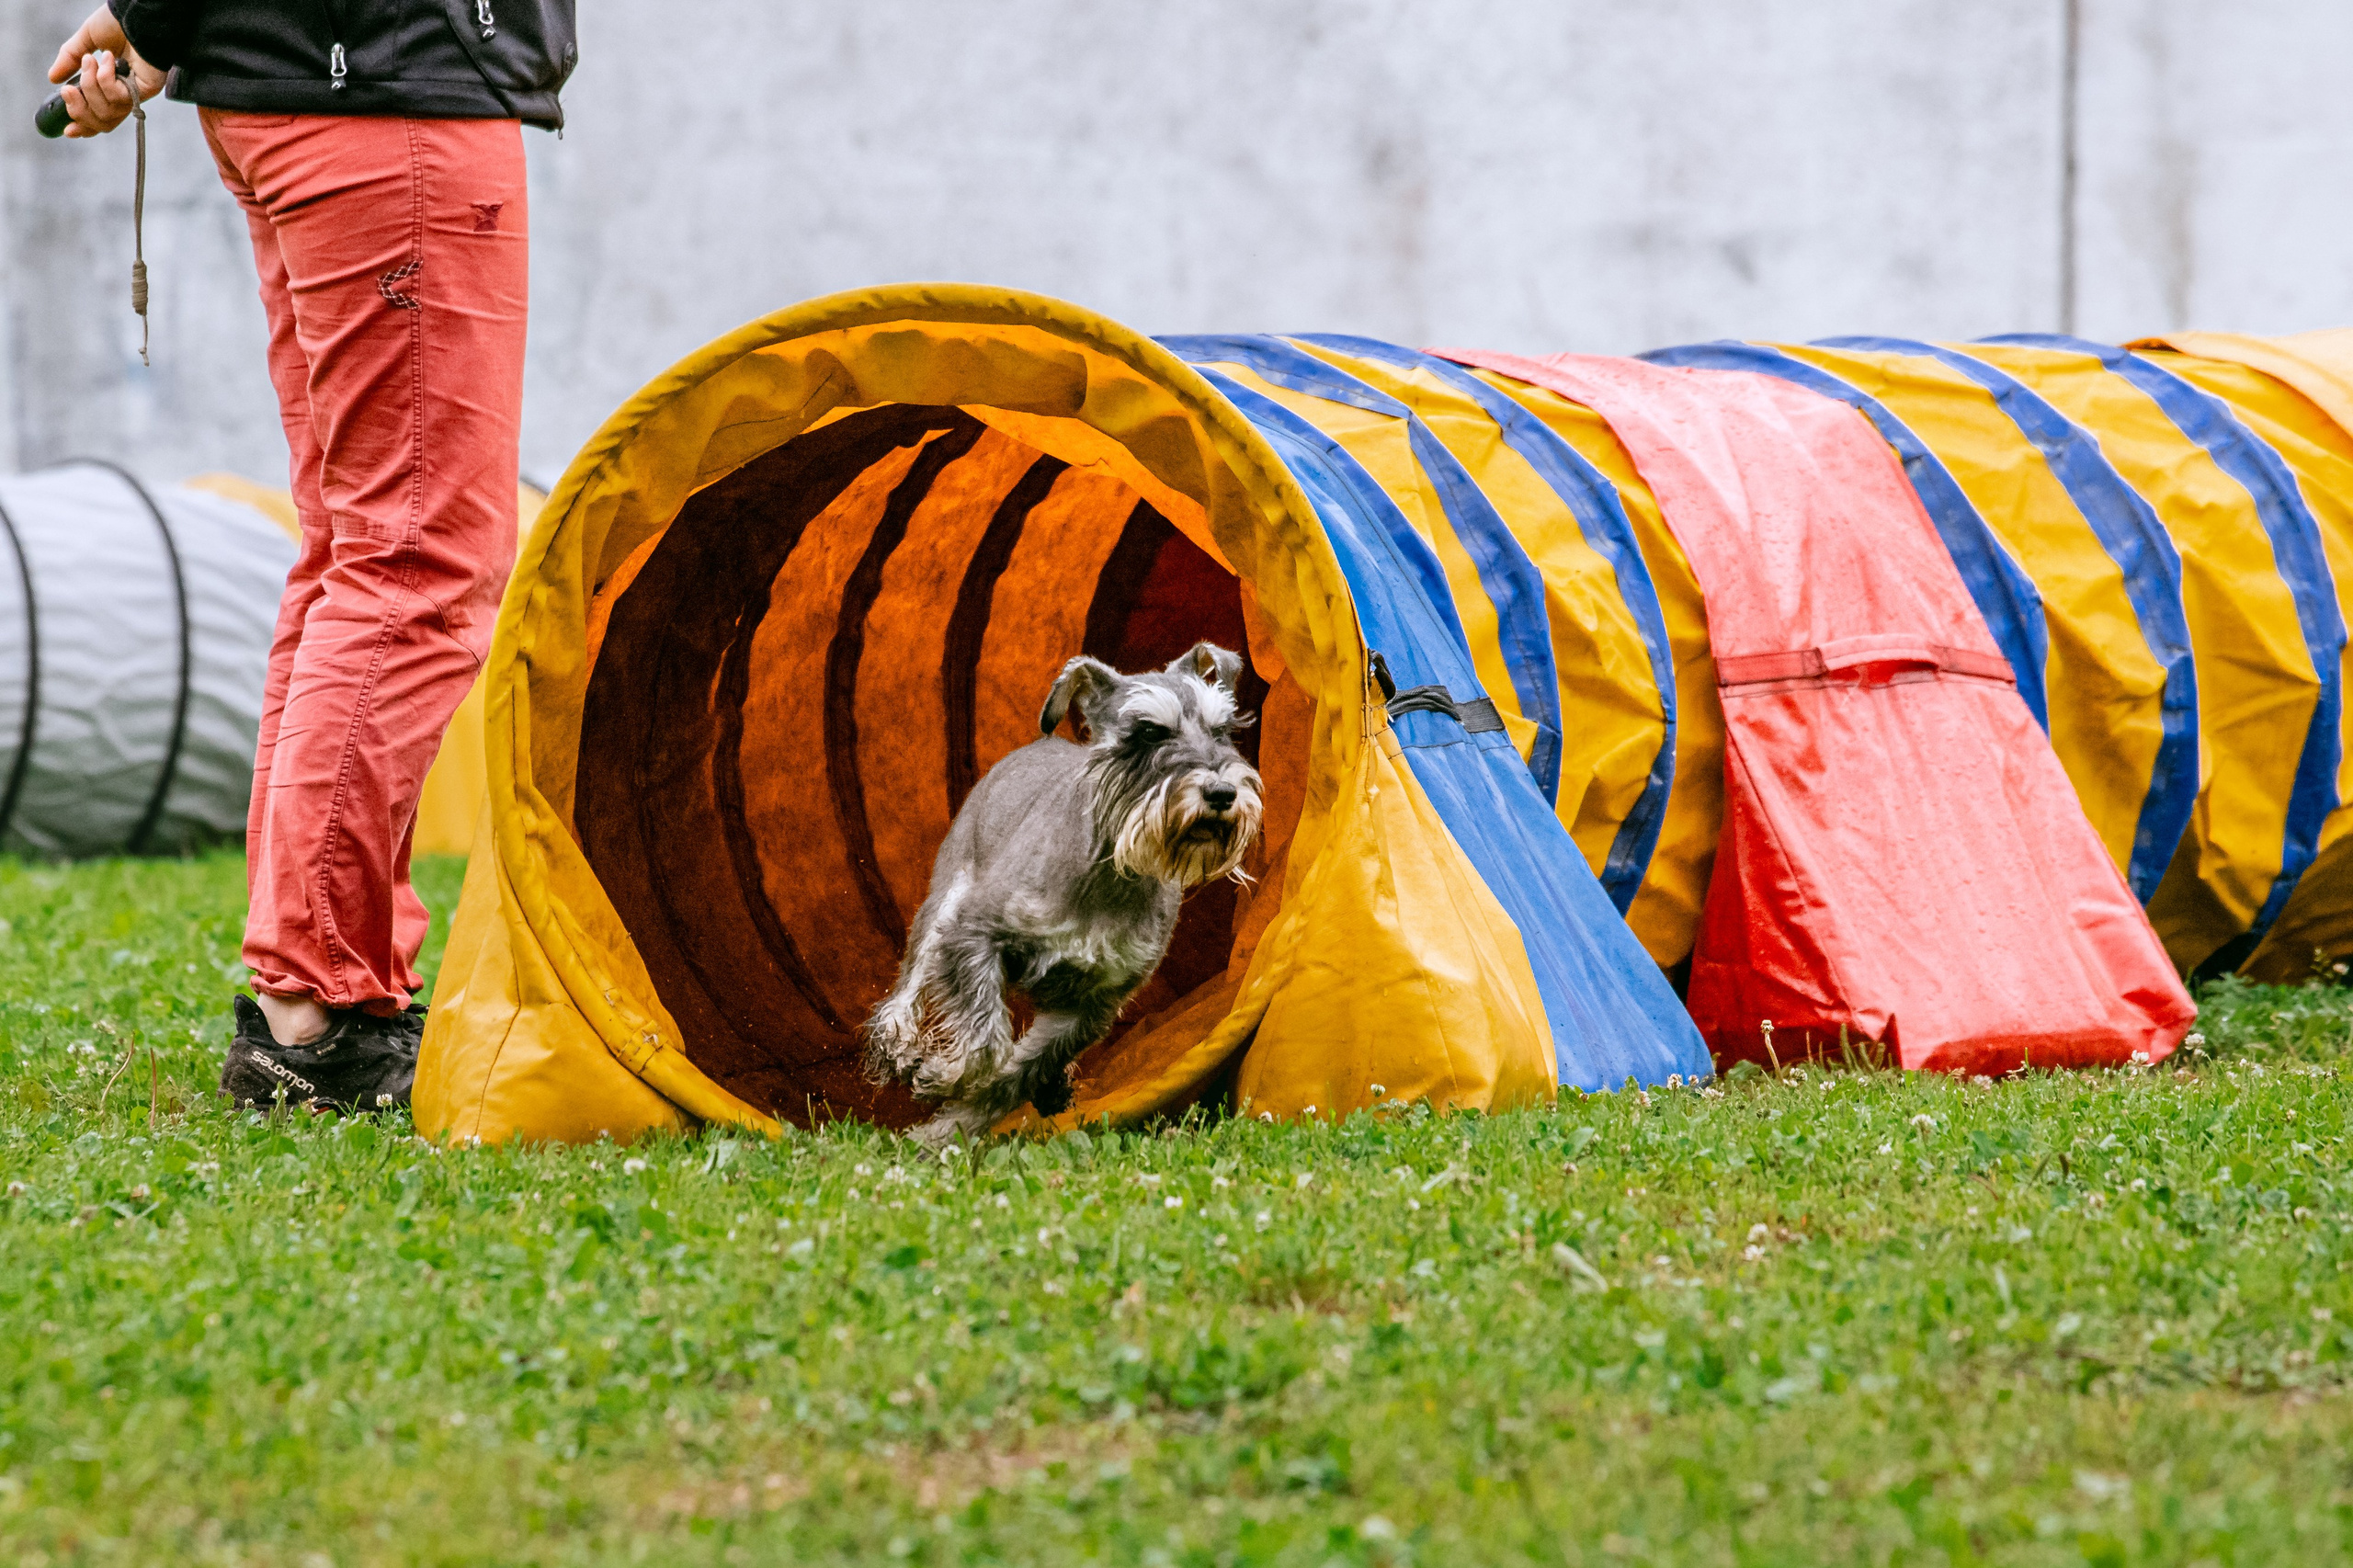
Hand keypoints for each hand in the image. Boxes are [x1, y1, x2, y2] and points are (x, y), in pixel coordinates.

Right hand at [48, 5, 162, 137]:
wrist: (137, 14)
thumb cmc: (117, 23)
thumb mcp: (87, 40)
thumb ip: (70, 59)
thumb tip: (53, 78)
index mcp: (112, 86)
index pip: (100, 117)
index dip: (83, 126)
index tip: (67, 130)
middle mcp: (125, 94)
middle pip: (103, 122)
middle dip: (79, 108)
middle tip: (68, 89)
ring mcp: (137, 93)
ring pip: (107, 111)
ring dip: (90, 85)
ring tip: (90, 61)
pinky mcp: (146, 89)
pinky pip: (118, 96)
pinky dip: (105, 78)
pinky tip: (109, 59)